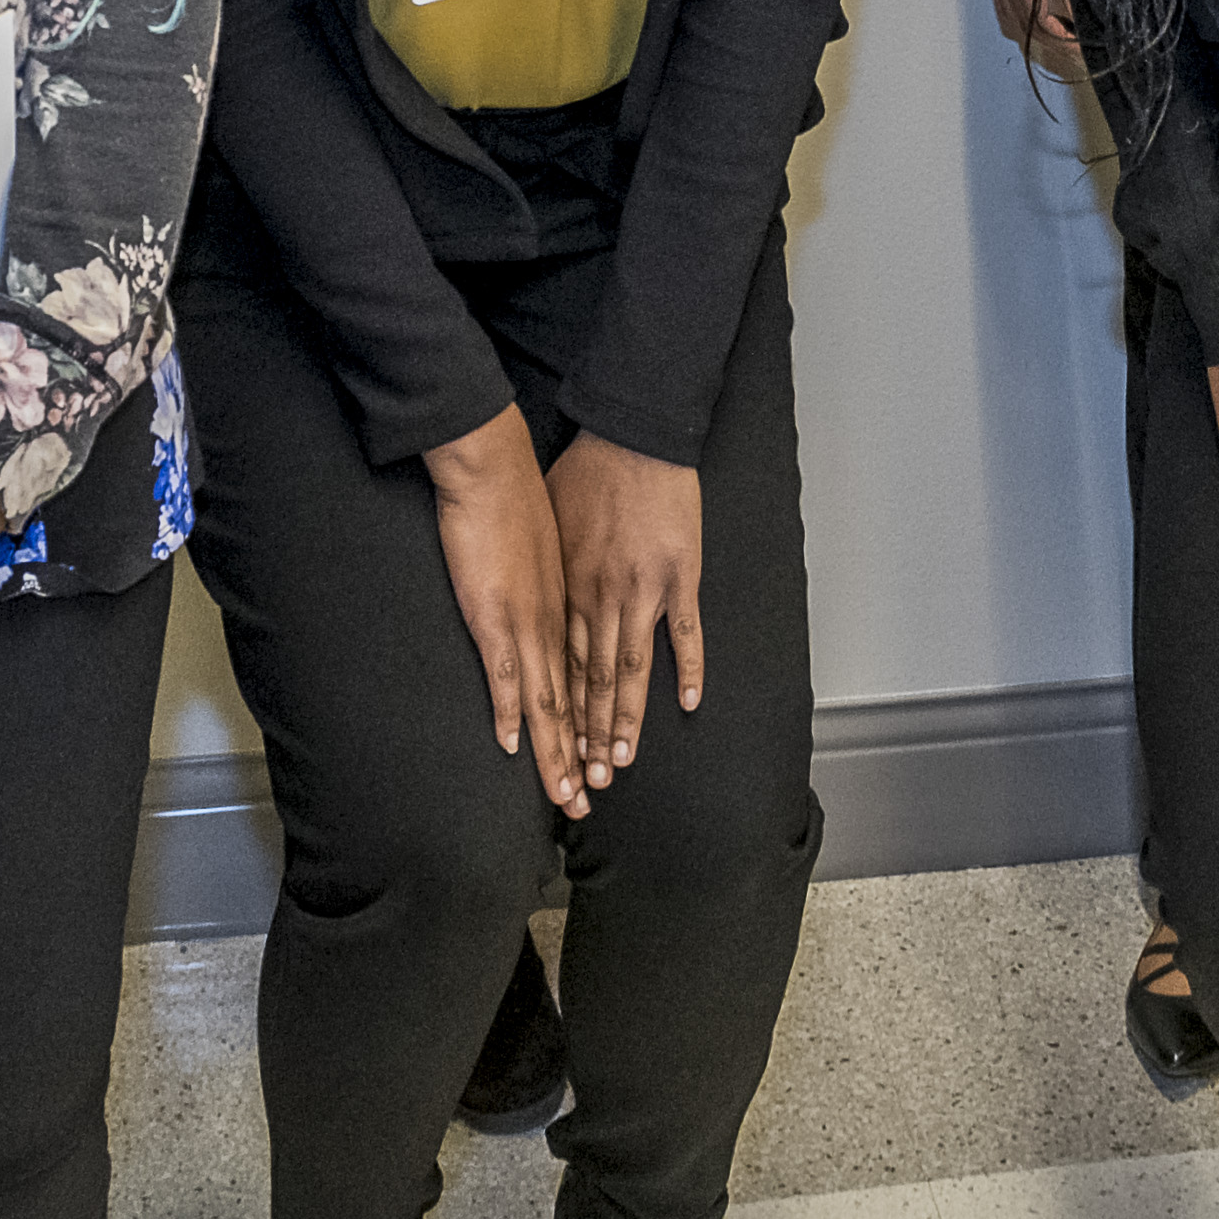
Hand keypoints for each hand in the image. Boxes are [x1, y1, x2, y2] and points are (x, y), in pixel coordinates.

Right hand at [421, 409, 588, 815]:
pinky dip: (511, 711)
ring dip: (559, 750)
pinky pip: (507, 673)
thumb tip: (551, 601)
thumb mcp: (553, 547)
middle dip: (581, 755)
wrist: (496, 466)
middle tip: (586, 804)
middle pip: (576, 701)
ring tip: (566, 795)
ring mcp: (530, 620)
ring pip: (552, 698)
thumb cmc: (521, 500)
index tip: (600, 762)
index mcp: (574, 607)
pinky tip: (514, 745)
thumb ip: (554, 583)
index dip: (593, 725)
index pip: (588, 678)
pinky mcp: (497, 613)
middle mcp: (559, 622)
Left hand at [551, 432, 709, 785]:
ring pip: (629, 671)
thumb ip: (543, 564)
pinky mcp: (678, 576)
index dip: (554, 715)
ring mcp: (642, 592)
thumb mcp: (546, 520)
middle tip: (582, 781)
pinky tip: (688, 703)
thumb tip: (530, 588)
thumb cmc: (585, 471)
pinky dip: (688, 669)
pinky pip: (684, 632)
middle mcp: (600, 600)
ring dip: (623, 720)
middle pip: (590, 682)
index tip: (550, 753)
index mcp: (566, 589)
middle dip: (585, 736)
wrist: (630, 437)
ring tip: (619, 762)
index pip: (558, 668)